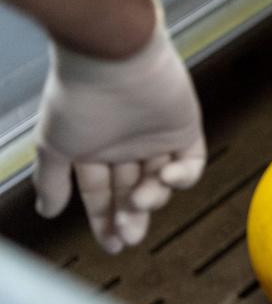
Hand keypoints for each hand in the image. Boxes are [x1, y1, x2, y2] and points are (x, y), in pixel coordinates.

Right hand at [32, 0, 205, 252]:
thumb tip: (47, 212)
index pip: (101, 193)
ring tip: (140, 200)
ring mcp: (157, 137)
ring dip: (152, 199)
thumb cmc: (78, 97)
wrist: (112, 58)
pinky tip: (165, 175)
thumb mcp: (54, 145)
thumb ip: (51, 180)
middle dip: (130, 217)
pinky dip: (182, 178)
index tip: (111, 246)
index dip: (105, 220)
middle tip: (127, 237)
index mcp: (94, 149)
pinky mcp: (185, 128)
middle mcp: (126, 145)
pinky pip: (191, 164)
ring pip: (160, 183)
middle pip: (131, 192)